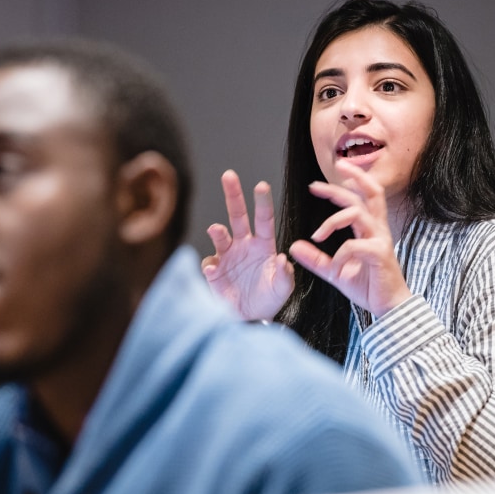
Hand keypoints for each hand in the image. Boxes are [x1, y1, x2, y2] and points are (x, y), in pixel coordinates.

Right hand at [202, 169, 294, 319]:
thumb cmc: (269, 299)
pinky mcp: (215, 271)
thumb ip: (284, 274)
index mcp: (263, 245)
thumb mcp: (283, 288)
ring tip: (216, 230)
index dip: (262, 202)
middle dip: (233, 195)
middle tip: (229, 175)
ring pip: (220, 236)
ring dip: (218, 231)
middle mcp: (244, 245)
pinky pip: (210, 264)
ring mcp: (227, 256)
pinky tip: (214, 272)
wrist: (250, 318)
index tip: (261, 185)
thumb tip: (282, 258)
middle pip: (237, 215)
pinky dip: (210, 266)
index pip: (264, 219)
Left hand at [288, 160, 410, 317]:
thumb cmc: (368, 287)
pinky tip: (335, 268)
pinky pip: (354, 245)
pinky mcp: (380, 254)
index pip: (362, 197)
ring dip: (332, 221)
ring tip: (317, 235)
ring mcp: (380, 239)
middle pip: (369, 193)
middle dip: (349, 179)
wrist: (388, 307)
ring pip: (357, 213)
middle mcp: (377, 229)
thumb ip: (315, 258)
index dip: (348, 183)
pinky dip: (340, 254)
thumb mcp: (334, 270)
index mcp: (370, 228)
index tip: (320, 182)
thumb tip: (295, 246)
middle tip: (316, 184)